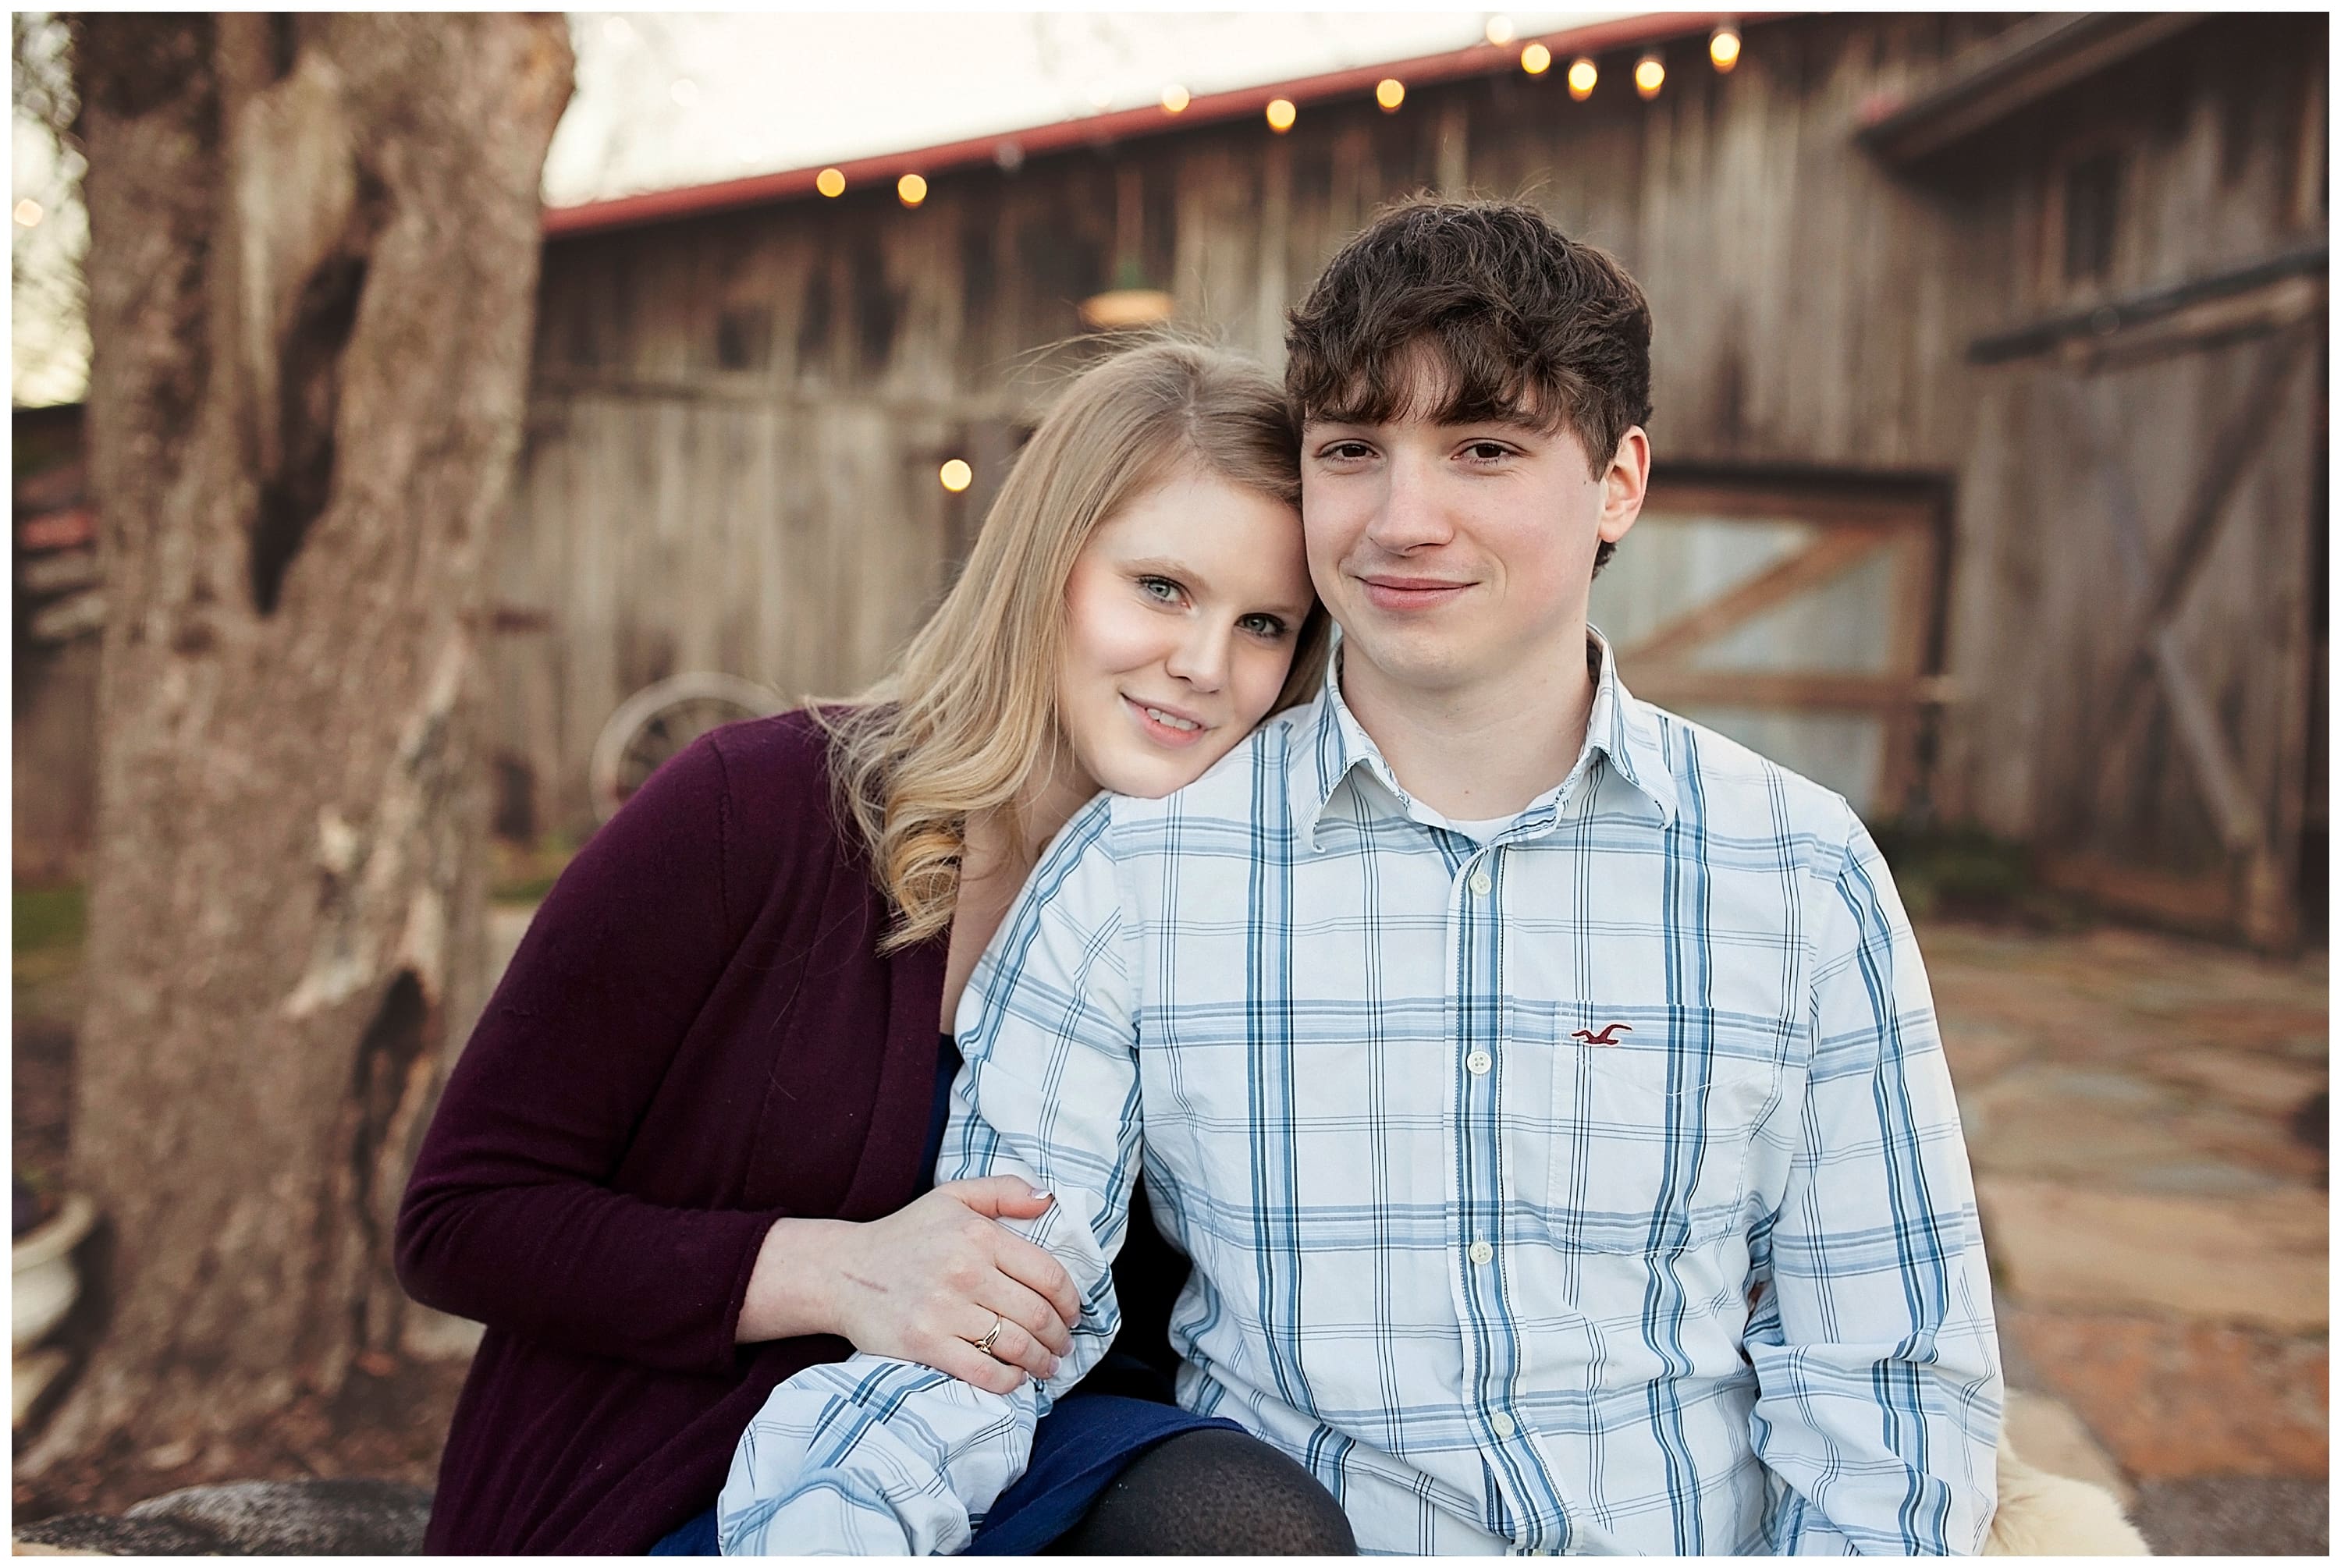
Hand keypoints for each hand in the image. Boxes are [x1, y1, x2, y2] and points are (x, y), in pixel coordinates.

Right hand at [739, 1177, 1081, 1394]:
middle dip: (1060, 1336)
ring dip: (1041, 1361)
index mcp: (979, 1235)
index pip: (1048, 1274)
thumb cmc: (905, 1235)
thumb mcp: (953, 1197)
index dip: (1070, 1301)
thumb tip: (1048, 1200)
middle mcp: (965, 1271)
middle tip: (1063, 1345)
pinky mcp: (924, 1344)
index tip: (1073, 1314)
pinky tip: (1015, 1378)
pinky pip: (982, 1371)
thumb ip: (1004, 1191)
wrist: (842, 1272)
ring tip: (1048, 1365)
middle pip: (1036, 1314)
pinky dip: (1008, 1380)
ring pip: (1015, 1345)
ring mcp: (944, 1310)